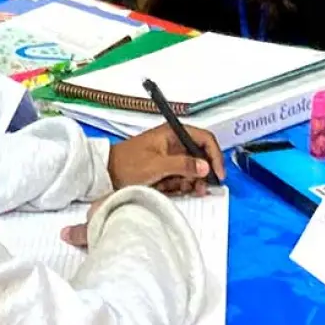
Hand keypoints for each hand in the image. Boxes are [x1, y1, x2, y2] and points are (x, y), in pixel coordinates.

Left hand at [109, 124, 223, 195]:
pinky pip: (181, 177)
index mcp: (173, 133)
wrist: (106, 175)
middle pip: (200, 156)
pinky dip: (180, 185)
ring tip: (184, 190)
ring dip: (190, 181)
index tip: (217, 174)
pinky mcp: (165, 169)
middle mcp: (174, 142)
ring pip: (191, 169)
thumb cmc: (129, 164)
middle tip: (200, 188)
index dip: (214, 155)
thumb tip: (205, 167)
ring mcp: (170, 156)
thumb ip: (183, 165)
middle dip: (201, 173)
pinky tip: (173, 190)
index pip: (204, 138)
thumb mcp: (157, 165)